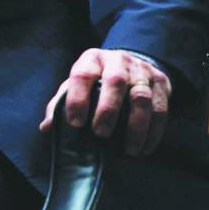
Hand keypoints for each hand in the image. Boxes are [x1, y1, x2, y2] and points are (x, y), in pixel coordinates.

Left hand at [39, 48, 171, 155]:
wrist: (131, 63)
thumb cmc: (97, 79)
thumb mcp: (78, 84)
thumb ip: (62, 102)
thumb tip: (47, 127)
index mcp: (92, 59)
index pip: (82, 74)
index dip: (78, 98)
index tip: (75, 123)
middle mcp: (118, 61)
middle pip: (115, 81)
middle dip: (108, 109)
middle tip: (100, 134)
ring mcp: (141, 70)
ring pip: (141, 96)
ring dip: (135, 125)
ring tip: (128, 149)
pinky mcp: (161, 82)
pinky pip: (161, 108)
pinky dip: (154, 131)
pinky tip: (145, 149)